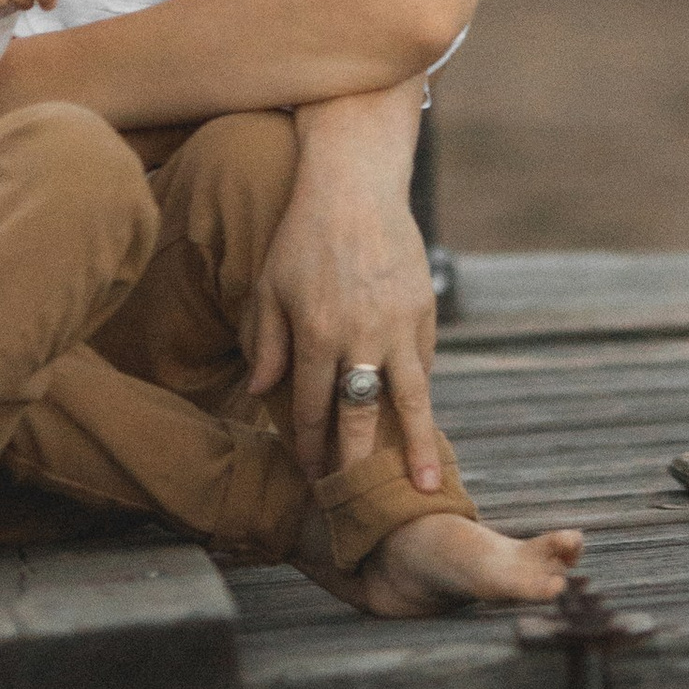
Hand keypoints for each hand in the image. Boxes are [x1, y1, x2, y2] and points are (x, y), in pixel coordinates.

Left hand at [245, 95, 441, 489]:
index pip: (309, 408)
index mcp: (316, 333)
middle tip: (358, 505)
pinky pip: (423, 363)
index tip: (311, 476)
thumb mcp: (271, 284)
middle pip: (359, 416)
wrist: (355, 183)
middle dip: (356, 465)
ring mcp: (399, 324)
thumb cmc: (303, 233)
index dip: (308, 446)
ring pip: (409, 399)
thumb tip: (263, 393)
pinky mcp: (424, 309)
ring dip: (416, 448)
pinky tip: (418, 418)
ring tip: (426, 490)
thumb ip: (267, 342)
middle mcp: (361, 335)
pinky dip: (420, 392)